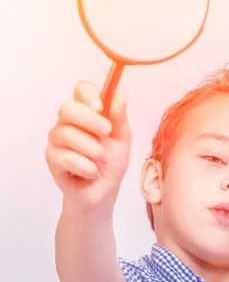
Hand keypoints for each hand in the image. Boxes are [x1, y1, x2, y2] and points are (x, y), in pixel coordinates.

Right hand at [45, 81, 131, 210]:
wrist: (103, 192)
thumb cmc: (112, 162)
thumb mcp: (122, 140)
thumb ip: (120, 119)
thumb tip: (120, 96)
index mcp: (87, 112)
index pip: (81, 90)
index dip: (88, 95)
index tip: (101, 107)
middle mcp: (69, 122)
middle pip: (68, 108)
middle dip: (89, 120)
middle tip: (107, 132)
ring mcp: (57, 139)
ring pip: (66, 133)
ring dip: (91, 149)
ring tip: (104, 160)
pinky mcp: (52, 158)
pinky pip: (64, 156)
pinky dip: (84, 166)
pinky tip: (92, 172)